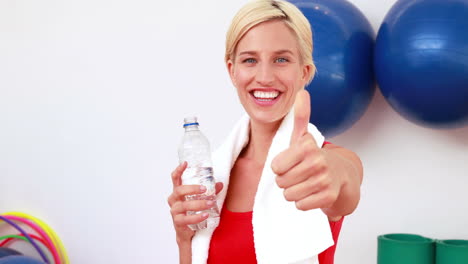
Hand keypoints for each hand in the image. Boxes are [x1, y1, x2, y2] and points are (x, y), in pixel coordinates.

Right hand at [167, 162, 222, 243]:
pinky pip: (186, 219)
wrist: (188, 232)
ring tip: (211, 203)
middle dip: (192, 189)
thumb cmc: (192, 212)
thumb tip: (219, 184)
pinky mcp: (178, 222)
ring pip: (184, 205)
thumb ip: (210, 192)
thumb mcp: (201, 200)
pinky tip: (205, 215)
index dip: (179, 170)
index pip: (175, 178)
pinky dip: (197, 217)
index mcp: (178, 192)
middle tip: (204, 189)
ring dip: (199, 204)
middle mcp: (174, 200)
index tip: (185, 163)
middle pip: (179, 191)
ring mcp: (175, 211)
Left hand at [271, 90, 342, 210]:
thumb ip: (299, 116)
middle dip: (285, 180)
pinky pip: (300, 205)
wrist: (339, 174)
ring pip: (289, 195)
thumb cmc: (313, 156)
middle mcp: (318, 161)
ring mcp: (325, 179)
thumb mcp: (302, 137)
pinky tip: (311, 193)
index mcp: (307, 145)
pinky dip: (303, 202)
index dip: (280, 166)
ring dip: (293, 192)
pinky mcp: (328, 196)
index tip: (291, 161)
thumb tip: (303, 91)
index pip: (275, 167)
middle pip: (281, 182)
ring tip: (304, 183)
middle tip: (298, 173)